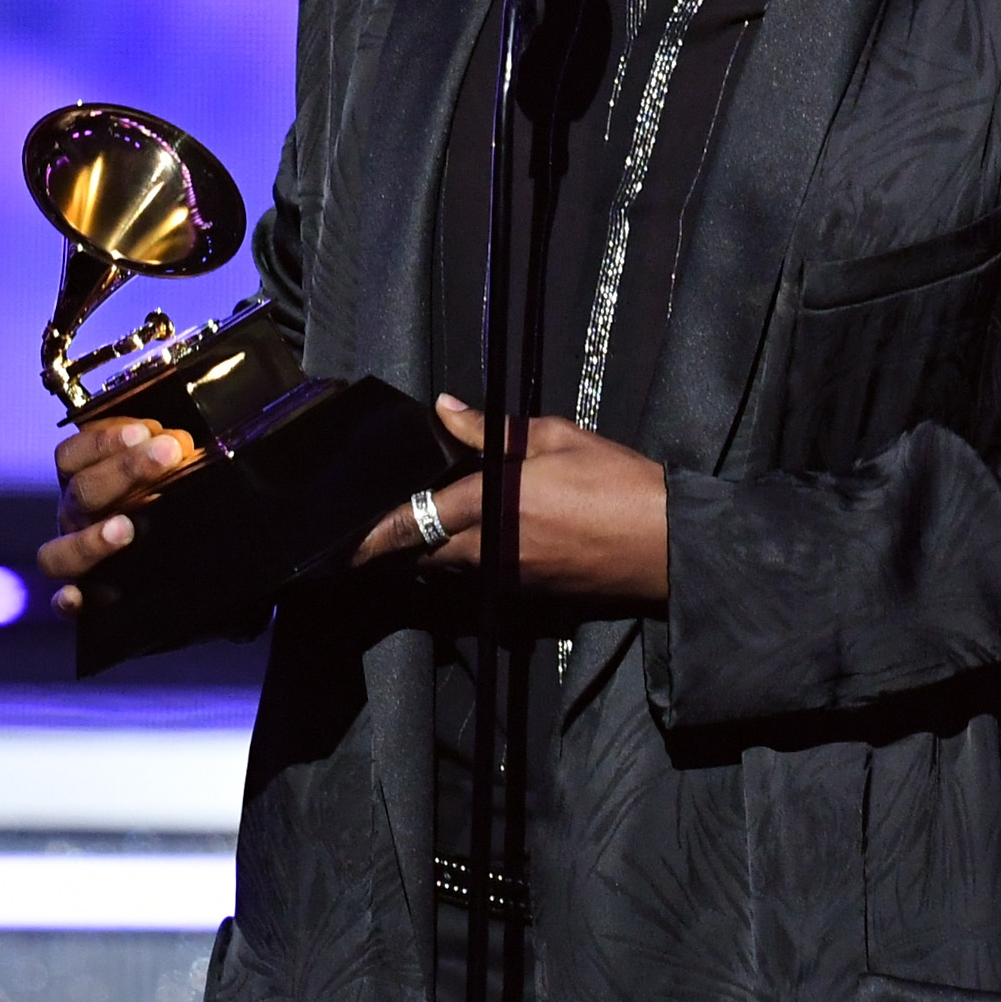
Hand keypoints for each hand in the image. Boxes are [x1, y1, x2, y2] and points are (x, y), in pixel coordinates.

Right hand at [35, 416, 197, 613]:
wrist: (183, 554)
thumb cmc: (166, 494)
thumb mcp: (165, 465)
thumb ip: (167, 451)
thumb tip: (180, 444)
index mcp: (82, 478)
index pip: (72, 454)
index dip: (103, 440)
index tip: (143, 431)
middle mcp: (74, 516)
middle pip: (82, 492)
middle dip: (125, 470)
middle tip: (167, 455)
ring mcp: (76, 558)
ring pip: (57, 554)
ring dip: (88, 541)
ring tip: (126, 529)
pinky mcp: (85, 598)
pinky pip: (62, 605)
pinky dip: (67, 601)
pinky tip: (78, 597)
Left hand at [354, 397, 668, 600]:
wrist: (665, 545)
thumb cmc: (616, 482)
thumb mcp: (556, 439)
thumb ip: (492, 430)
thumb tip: (446, 408)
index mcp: (490, 504)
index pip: (412, 521)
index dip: (369, 538)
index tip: (335, 546)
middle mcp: (488, 548)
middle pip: (420, 554)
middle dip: (393, 546)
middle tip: (364, 537)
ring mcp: (506, 576)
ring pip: (447, 567)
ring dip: (428, 552)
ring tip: (414, 531)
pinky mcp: (527, 593)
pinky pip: (479, 576)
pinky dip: (464, 560)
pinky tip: (471, 541)